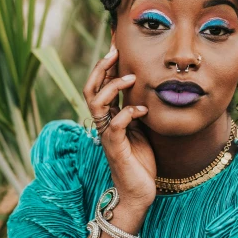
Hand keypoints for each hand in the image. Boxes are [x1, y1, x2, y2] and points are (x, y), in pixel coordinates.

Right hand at [83, 46, 156, 211]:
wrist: (138, 193)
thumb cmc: (140, 161)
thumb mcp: (140, 129)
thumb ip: (137, 110)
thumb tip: (146, 88)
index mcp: (108, 118)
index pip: (100, 86)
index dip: (105, 65)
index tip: (115, 45)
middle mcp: (103, 124)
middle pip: (90, 89)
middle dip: (101, 69)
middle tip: (115, 51)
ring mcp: (107, 136)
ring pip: (97, 104)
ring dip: (113, 87)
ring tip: (132, 77)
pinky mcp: (116, 149)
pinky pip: (115, 125)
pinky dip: (128, 113)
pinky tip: (143, 109)